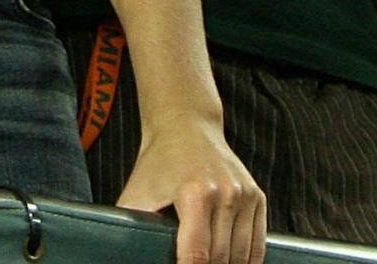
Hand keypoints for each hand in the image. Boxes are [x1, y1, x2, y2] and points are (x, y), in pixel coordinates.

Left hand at [116, 115, 266, 263]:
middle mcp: (226, 194)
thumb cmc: (158, 162)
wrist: (186, 126)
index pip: (197, 255)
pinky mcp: (257, 196)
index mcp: (195, 195)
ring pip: (242, 256)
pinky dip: (247, 261)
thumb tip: (118, 250)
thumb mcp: (137, 192)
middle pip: (221, 259)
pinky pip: (258, 244)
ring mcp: (245, 195)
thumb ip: (130, 224)